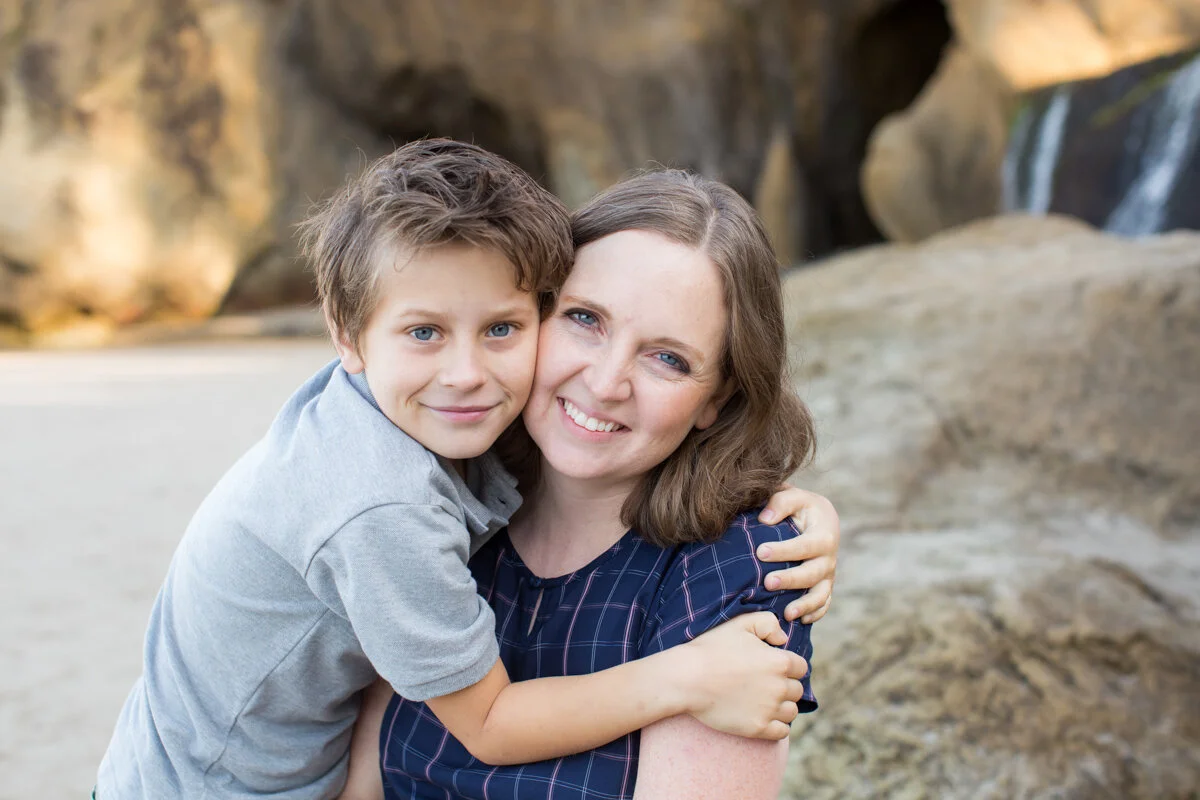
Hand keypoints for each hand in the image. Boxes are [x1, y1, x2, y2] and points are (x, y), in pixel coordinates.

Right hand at [678, 612, 808, 739]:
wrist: (688, 678)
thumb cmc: (712, 648)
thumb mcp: (740, 624)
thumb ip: (768, 623)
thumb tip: (783, 639)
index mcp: (780, 662)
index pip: (801, 667)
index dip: (789, 666)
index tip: (773, 667)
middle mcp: (780, 687)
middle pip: (797, 690)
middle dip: (785, 686)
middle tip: (764, 684)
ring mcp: (770, 709)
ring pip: (792, 711)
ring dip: (783, 706)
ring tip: (764, 701)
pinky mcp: (758, 728)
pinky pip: (782, 732)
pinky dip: (777, 726)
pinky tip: (763, 717)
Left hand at [756, 487, 838, 623]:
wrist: (817, 518)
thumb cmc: (799, 506)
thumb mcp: (793, 496)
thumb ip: (780, 502)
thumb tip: (765, 519)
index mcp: (824, 533)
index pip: (806, 545)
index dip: (784, 550)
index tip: (761, 552)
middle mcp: (829, 557)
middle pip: (813, 573)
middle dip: (791, 580)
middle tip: (768, 583)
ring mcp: (828, 574)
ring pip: (821, 594)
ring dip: (805, 605)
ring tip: (786, 614)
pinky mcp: (825, 585)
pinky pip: (824, 604)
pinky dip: (815, 613)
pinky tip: (800, 621)